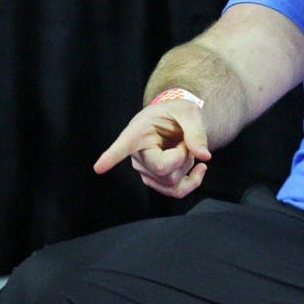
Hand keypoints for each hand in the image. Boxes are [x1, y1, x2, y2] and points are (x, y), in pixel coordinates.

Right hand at [93, 100, 211, 198]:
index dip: (111, 157)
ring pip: (172, 181)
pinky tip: (200, 168)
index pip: (123, 145)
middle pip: (162, 168)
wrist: (175, 122)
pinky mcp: (156, 181)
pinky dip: (193, 182)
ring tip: (184, 147)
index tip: (99, 167)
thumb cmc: (177, 113)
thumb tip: (204, 155)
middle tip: (184, 140)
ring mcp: (145, 170)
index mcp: (138, 131)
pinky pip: (176, 191)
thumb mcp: (188, 111)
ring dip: (188, 164)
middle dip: (183, 155)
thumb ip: (196, 131)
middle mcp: (136, 154)